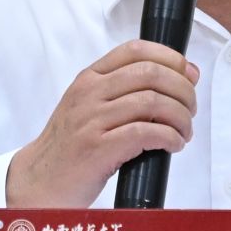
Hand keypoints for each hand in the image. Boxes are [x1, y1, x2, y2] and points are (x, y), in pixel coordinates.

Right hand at [7, 40, 199, 208]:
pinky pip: (146, 133)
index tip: (188, 74)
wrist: (40, 180)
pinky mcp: (98, 149)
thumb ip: (122, 90)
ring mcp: (91, 121)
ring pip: (153, 102)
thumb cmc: (71, 146)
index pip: (135, 50)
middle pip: (151, 74)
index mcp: (88, 79)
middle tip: (190, 108)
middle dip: (183, 90)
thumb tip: (176, 79)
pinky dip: (169, 137)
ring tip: (184, 131)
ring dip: (180, 117)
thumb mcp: (88, 107)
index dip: (170, 57)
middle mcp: (89, 94)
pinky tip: (173, 145)